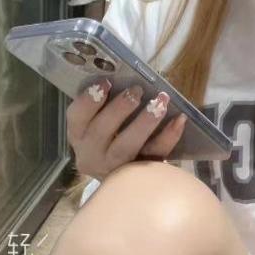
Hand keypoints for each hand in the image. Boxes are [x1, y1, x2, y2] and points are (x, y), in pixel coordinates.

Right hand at [66, 78, 187, 180]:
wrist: (125, 181)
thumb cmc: (113, 135)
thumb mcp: (102, 121)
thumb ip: (108, 103)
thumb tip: (124, 73)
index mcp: (80, 135)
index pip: (75, 117)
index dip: (89, 100)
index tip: (106, 82)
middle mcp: (92, 154)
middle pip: (100, 132)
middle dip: (119, 109)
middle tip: (137, 90)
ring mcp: (115, 168)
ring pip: (126, 147)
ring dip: (144, 122)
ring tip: (160, 102)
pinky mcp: (139, 175)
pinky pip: (154, 156)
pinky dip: (168, 136)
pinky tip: (179, 119)